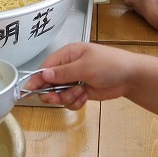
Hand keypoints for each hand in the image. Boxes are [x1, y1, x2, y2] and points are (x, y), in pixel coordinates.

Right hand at [23, 43, 146, 109]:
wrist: (130, 77)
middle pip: (49, 83)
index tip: (27, 90)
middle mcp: (69, 67)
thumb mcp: (85, 66)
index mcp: (68, 54)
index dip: (37, 79)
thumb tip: (43, 74)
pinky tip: (85, 97)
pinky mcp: (82, 92)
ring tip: (81, 93)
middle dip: (53, 92)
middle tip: (57, 97)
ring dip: (68, 97)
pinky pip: (70, 101)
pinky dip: (75, 102)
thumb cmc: (110, 65)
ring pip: (59, 94)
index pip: (46, 67)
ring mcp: (75, 80)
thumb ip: (64, 72)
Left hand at [122, 0, 157, 22]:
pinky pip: (151, 8)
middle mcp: (138, 8)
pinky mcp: (153, 14)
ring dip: (144, 1)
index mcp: (133, 2)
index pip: (126, 0)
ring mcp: (145, 13)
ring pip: (142, 6)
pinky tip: (156, 0)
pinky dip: (152, 5)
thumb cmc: (148, 2)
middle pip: (134, 3)